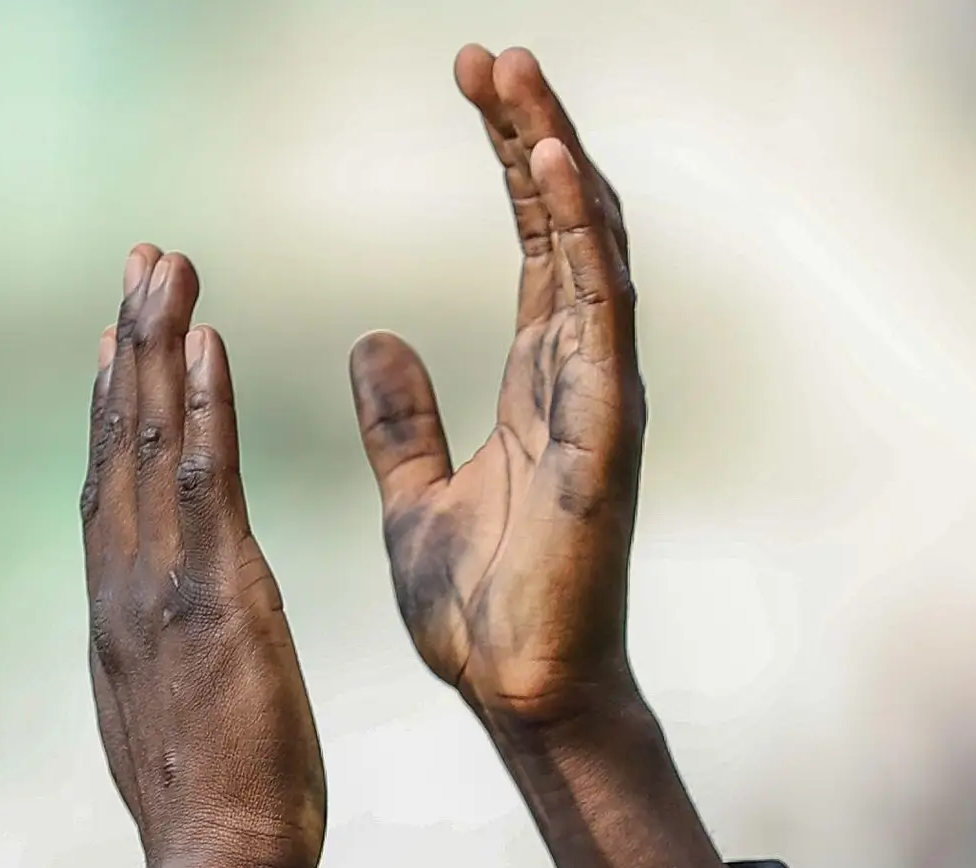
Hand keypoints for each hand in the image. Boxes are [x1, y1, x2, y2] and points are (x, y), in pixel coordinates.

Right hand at [83, 245, 324, 867]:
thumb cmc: (217, 823)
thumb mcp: (175, 728)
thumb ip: (159, 672)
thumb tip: (155, 655)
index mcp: (121, 619)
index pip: (109, 491)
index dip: (110, 408)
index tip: (113, 339)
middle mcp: (126, 589)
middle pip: (118, 443)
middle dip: (128, 346)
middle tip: (139, 260)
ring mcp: (161, 589)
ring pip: (150, 445)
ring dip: (159, 347)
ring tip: (165, 266)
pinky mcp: (214, 597)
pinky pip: (206, 481)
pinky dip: (201, 407)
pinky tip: (206, 344)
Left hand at [351, 46, 645, 736]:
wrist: (515, 695)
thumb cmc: (479, 611)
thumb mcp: (413, 495)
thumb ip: (400, 418)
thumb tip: (372, 340)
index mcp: (539, 382)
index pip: (535, 244)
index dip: (513, 160)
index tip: (477, 83)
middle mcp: (580, 374)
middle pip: (569, 225)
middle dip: (536, 135)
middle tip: (493, 55)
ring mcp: (600, 398)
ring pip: (591, 250)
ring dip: (557, 162)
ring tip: (519, 84)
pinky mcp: (604, 432)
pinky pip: (597, 313)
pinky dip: (577, 236)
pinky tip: (551, 169)